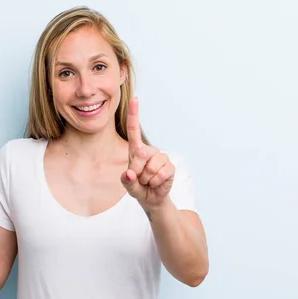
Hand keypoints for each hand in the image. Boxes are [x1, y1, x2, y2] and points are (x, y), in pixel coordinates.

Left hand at [121, 97, 174, 211]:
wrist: (152, 199)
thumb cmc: (138, 187)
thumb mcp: (128, 185)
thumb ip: (127, 180)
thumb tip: (129, 174)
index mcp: (136, 150)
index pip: (134, 130)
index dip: (134, 114)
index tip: (135, 99)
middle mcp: (149, 151)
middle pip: (141, 154)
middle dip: (137, 170)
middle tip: (139, 178)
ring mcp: (161, 158)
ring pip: (151, 167)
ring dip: (147, 179)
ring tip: (148, 181)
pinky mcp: (170, 167)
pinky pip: (161, 174)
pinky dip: (156, 183)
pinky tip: (156, 183)